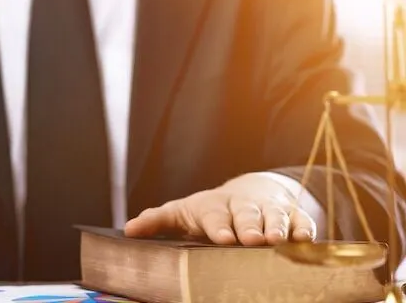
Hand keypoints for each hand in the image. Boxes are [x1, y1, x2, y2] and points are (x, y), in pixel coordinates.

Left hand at [124, 173, 316, 244]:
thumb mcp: (181, 213)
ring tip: (278, 240)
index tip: (221, 238)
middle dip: (249, 227)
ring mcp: (269, 210)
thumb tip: (128, 231)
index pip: (214, 216)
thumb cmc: (209, 210)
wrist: (250, 191)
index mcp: (213, 206)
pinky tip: (304, 239)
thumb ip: (156, 221)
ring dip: (277, 228)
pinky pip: (300, 221)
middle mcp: (242, 206)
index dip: (218, 226)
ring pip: (274, 217)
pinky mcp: (292, 216)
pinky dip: (304, 229)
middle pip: (246, 215)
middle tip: (252, 239)